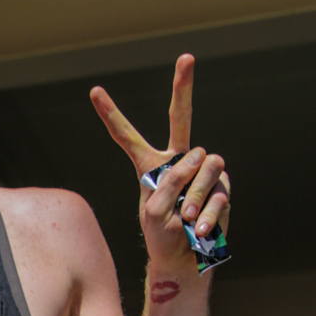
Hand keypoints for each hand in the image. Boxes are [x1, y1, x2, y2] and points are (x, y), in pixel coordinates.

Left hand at [90, 56, 229, 276]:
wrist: (186, 259)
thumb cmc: (163, 236)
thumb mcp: (153, 212)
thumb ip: (169, 182)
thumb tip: (201, 159)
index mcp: (150, 166)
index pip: (127, 137)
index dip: (111, 115)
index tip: (94, 91)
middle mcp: (178, 159)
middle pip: (180, 117)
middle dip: (183, 86)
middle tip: (186, 57)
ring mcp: (202, 168)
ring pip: (204, 163)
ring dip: (194, 195)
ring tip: (185, 220)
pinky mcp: (222, 183)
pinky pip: (218, 189)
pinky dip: (208, 212)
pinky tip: (199, 229)